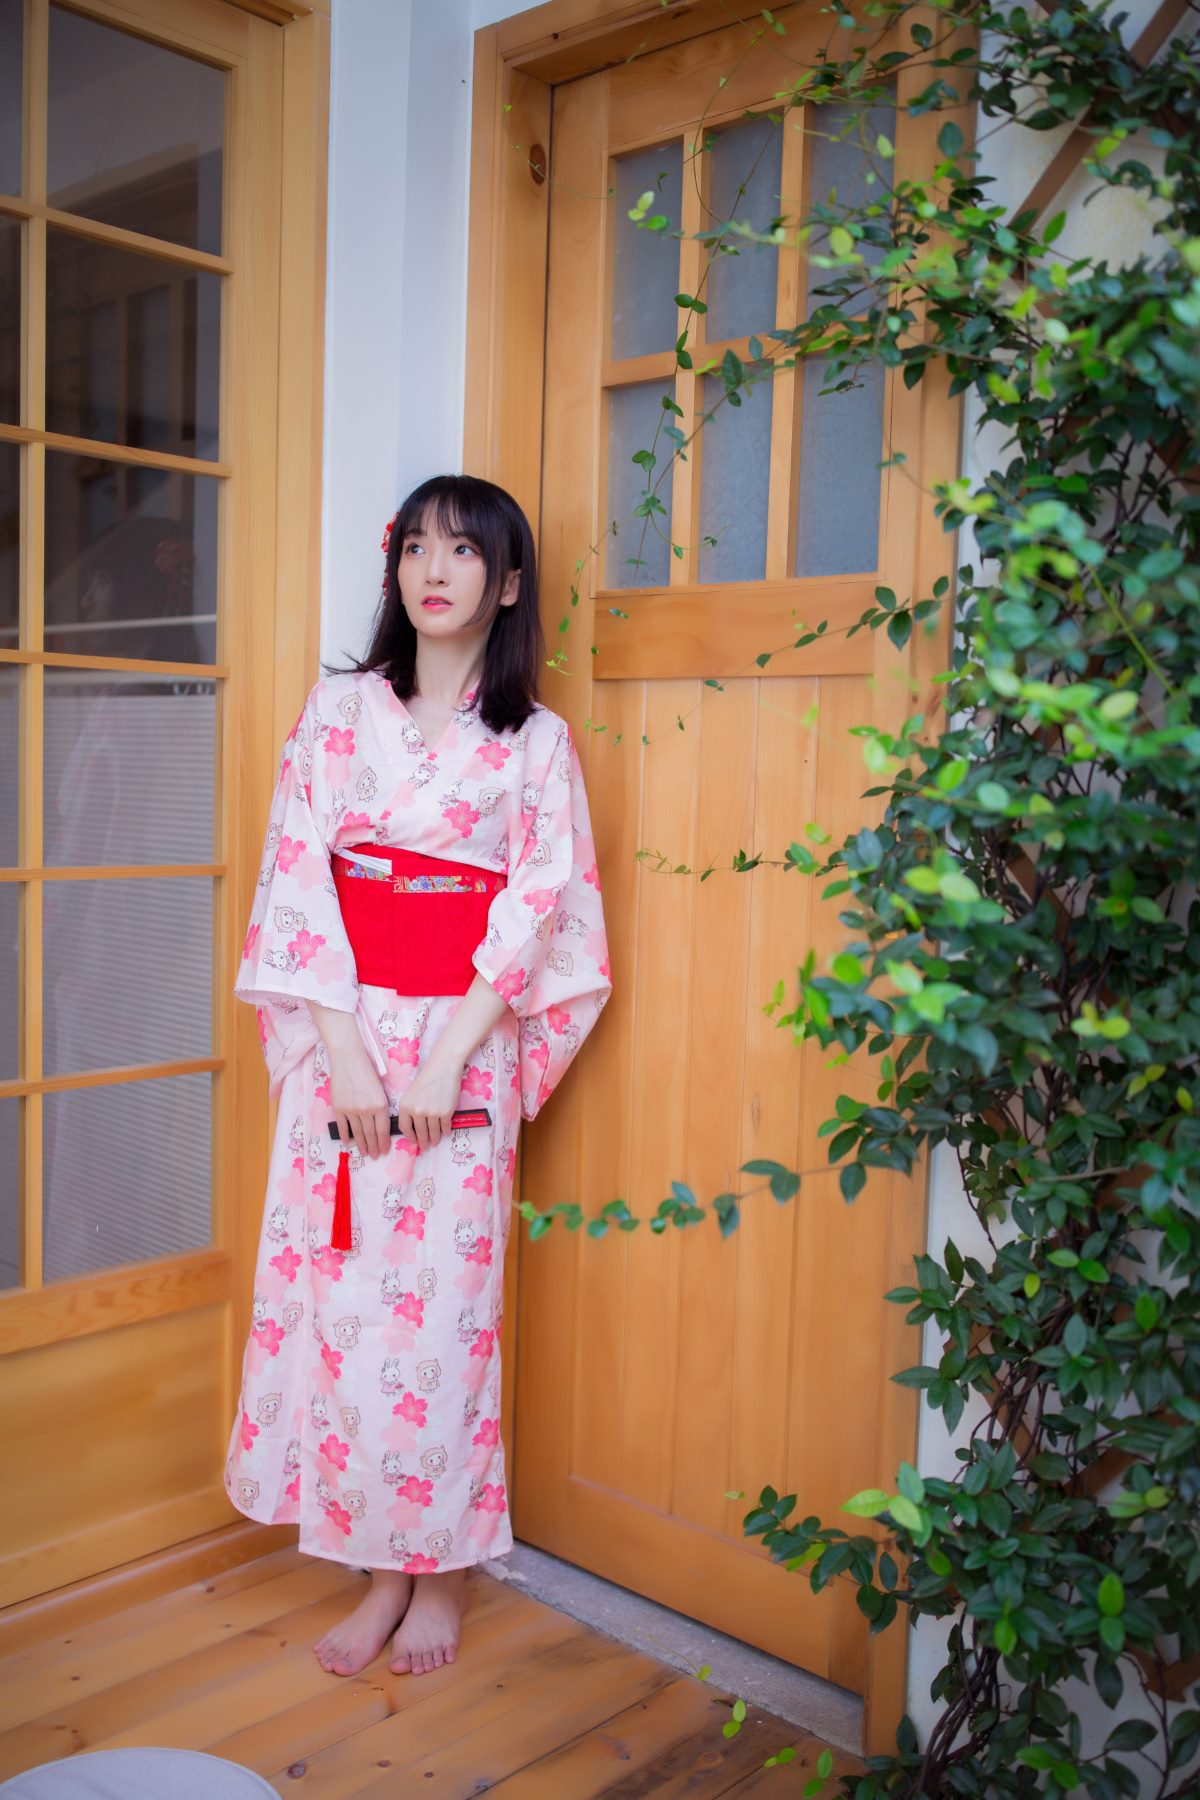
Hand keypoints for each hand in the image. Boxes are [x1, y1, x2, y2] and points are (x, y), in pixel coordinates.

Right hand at [327, 1036, 389, 1159]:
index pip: (383, 1130)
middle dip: (374, 1147)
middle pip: (370, 1134)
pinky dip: (346, 1135)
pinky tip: (348, 1142)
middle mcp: (366, 1110)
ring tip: (364, 1152)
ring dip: (361, 1144)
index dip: (383, 1142)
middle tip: (375, 1156)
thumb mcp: (381, 1089)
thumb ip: (381, 1107)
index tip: (384, 1150)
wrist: (349, 1060)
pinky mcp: (339, 1108)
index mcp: (381, 1105)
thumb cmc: (368, 1071)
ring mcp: (351, 1110)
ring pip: (357, 1132)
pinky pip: (343, 1126)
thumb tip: (381, 1125)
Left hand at [396, 1048, 464, 1152]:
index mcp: (405, 1106)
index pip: (405, 1127)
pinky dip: (445, 1131)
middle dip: (423, 1141)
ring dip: (434, 1139)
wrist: (443, 1068)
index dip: (409, 1137)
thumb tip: (415, 1126)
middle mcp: (417, 1111)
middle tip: (425, 1147)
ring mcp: (432, 1113)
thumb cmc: (427, 1078)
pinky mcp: (445, 1113)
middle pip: (420, 1132)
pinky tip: (444, 1132)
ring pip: (433, 1132)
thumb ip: (411, 1109)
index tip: (413, 1141)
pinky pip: (444, 1127)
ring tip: (435, 1142)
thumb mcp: (412, 1093)